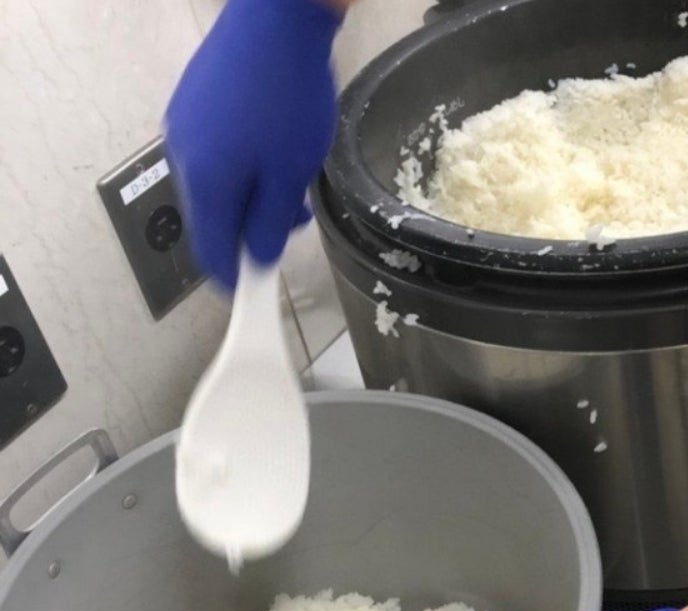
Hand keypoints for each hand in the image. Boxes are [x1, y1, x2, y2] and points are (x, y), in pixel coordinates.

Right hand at [164, 0, 341, 288]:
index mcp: (204, 184)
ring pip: (217, 181)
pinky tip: (275, 148)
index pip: (211, 252)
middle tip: (294, 220)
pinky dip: (243, 164)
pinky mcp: (193, 102)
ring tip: (293, 179)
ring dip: (252, 194)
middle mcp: (183, 157)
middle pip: (214, 215)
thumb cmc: (289, 100)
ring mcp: (185, 126)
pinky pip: (216, 151)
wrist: (277, 20)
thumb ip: (269, 224)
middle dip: (251, 229)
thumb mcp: (290, 175)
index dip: (234, 279)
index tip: (253, 295)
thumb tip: (255, 259)